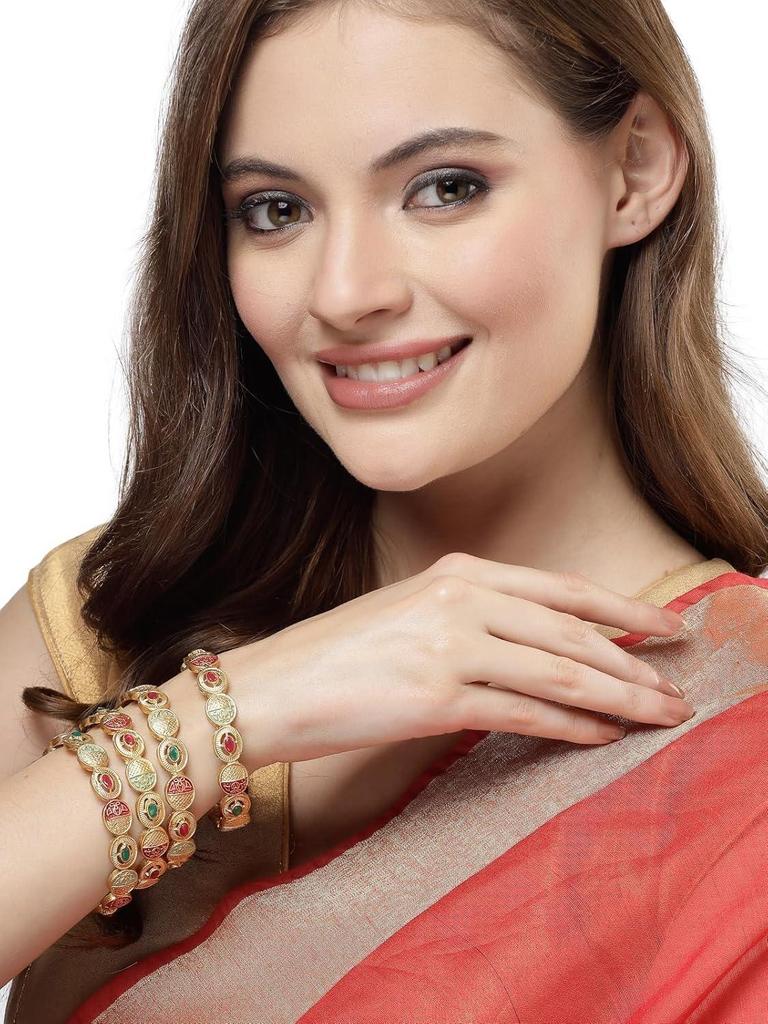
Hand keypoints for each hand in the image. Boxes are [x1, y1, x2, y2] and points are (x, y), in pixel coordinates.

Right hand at [227, 552, 692, 764]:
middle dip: (636, 663)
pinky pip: (525, 711)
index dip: (623, 609)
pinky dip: (572, 726)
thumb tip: (539, 645)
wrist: (268, 687)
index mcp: (457, 571)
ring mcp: (450, 645)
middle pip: (573, 631)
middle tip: (678, 687)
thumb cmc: (336, 654)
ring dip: (620, 698)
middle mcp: (460, 599)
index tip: (666, 628)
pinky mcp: (436, 697)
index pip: (562, 589)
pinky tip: (601, 736)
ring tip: (659, 716)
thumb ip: (473, 617)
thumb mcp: (411, 613)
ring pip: (561, 671)